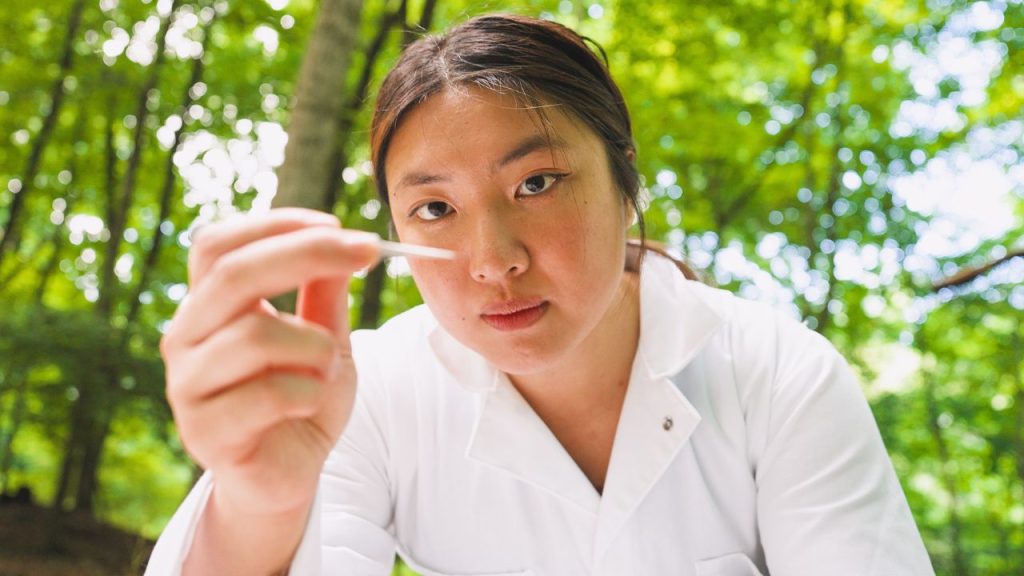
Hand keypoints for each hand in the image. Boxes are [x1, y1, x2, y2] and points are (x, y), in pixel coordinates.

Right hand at [161, 208, 378, 517]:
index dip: (273, 225)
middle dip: (306, 254)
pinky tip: (311, 402)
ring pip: (256, 337)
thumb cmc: (301, 399)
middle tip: (366, 252)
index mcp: (208, 307)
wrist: (288, 474)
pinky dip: (308, 392)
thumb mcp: (324, 338)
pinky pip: (267, 394)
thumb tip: (341, 238)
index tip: (336, 224)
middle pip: (232, 275)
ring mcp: (187, 385)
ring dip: (315, 347)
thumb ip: (325, 295)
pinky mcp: (205, 431)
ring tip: (328, 369)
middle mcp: (186, 338)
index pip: (219, 246)